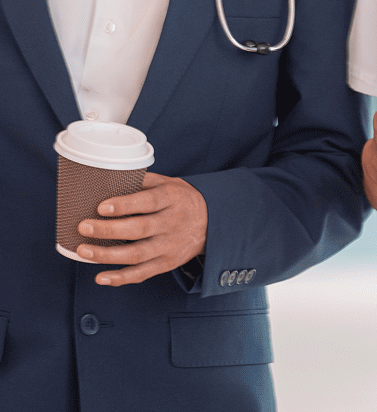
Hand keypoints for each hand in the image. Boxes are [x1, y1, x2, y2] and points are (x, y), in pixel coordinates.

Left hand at [75, 172, 207, 286]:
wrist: (211, 222)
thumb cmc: (181, 200)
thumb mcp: (169, 183)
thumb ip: (143, 182)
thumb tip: (110, 179)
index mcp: (173, 199)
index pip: (148, 202)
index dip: (125, 205)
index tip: (101, 207)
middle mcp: (172, 223)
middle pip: (139, 229)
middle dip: (109, 230)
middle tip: (83, 227)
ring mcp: (169, 245)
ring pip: (137, 254)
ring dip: (108, 255)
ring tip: (83, 250)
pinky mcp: (166, 263)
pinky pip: (142, 274)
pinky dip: (120, 278)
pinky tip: (100, 277)